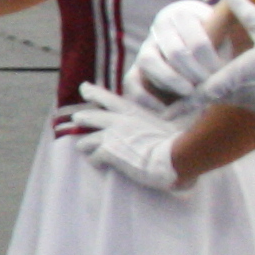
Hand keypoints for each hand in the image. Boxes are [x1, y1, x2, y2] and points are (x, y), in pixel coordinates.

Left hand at [61, 84, 184, 190]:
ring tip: (91, 152)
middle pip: (86, 117)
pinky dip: (96, 162)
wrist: (174, 157)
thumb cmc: (176, 140)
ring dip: (86, 147)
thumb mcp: (167, 122)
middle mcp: (116, 120)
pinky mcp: (107, 152)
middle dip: (80, 119)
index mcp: (131, 110)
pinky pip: (93, 158)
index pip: (105, 97)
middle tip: (77, 121)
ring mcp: (109, 136)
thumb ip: (159, 119)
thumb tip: (167, 118)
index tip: (83, 88)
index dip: (92, 92)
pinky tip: (102, 166)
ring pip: (84, 141)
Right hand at [127, 0, 238, 105]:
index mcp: (181, 14)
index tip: (223, 74)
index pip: (198, 40)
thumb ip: (227, 25)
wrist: (192, 44)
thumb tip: (238, 15)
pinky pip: (131, 82)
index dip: (212, 62)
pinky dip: (145, 98)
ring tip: (189, 93)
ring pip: (149, 62)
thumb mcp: (221, 29)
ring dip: (171, 80)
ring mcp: (145, 49)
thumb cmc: (213, 39)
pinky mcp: (136, 70)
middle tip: (209, 86)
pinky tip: (164, 110)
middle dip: (195, 74)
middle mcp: (159, 29)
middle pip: (176, 52)